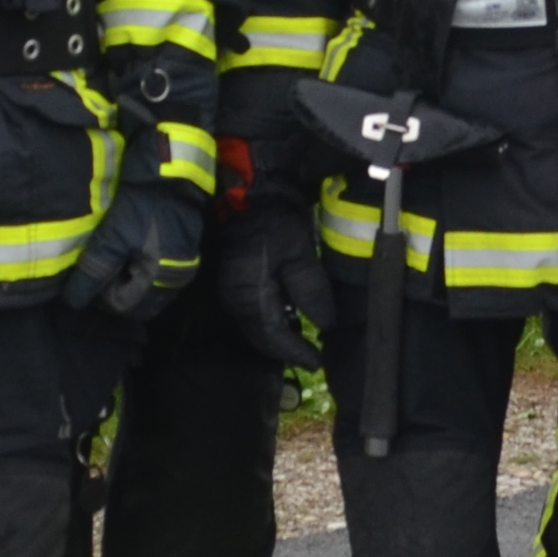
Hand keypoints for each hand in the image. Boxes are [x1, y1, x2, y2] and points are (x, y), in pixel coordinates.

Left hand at [66, 178, 209, 321]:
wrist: (171, 170)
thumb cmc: (141, 205)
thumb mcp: (112, 237)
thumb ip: (94, 272)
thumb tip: (73, 301)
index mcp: (161, 281)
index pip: (121, 305)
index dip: (99, 292)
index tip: (89, 268)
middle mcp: (176, 281)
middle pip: (136, 302)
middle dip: (114, 288)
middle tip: (98, 263)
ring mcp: (183, 268)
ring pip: (146, 290)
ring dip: (126, 280)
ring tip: (112, 255)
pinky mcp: (183, 254)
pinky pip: (156, 276)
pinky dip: (140, 270)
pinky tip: (128, 250)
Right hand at [213, 198, 329, 370]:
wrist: (249, 194)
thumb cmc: (275, 222)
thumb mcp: (299, 253)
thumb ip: (311, 291)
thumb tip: (326, 325)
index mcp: (250, 296)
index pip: (273, 336)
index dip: (295, 352)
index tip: (316, 362)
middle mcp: (236, 300)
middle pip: (262, 337)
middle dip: (287, 349)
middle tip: (311, 356)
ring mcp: (231, 292)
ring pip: (257, 327)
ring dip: (279, 337)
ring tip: (303, 342)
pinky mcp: (234, 283)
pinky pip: (254, 313)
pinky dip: (272, 321)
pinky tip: (290, 318)